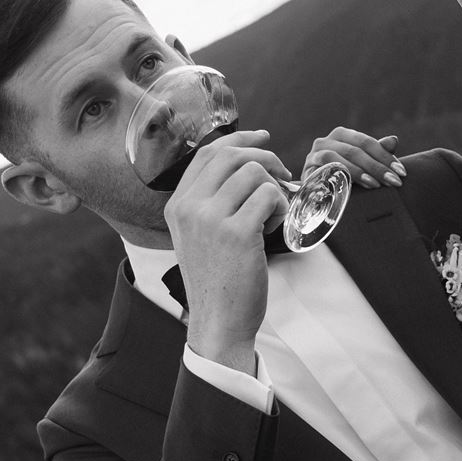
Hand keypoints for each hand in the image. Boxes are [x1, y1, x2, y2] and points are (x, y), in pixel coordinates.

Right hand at [164, 131, 289, 371]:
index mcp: (177, 205)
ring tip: (274, 214)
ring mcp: (211, 219)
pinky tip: (276, 227)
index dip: (239, 139)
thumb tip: (246, 166)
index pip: (207, 153)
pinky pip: (269, 196)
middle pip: (231, 155)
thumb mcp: (199, 236)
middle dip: (265, 157)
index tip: (262, 139)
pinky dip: (281, 207)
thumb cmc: (217, 281)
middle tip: (284, 174)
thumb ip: (211, 203)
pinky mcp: (237, 233)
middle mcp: (189, 207)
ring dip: (275, 188)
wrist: (218, 322)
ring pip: (253, 173)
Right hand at [303, 126, 405, 189]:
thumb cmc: (344, 176)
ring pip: (336, 158)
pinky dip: (336, 178)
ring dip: (358, 172)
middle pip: (354, 150)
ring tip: (375, 184)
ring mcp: (314, 155)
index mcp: (342, 135)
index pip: (366, 142)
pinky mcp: (306, 171)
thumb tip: (394, 140)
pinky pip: (321, 171)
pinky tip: (350, 188)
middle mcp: (326, 141)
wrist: (316, 194)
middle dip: (377, 167)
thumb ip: (378, 153)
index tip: (401, 172)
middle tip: (394, 181)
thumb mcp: (364, 164)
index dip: (385, 156)